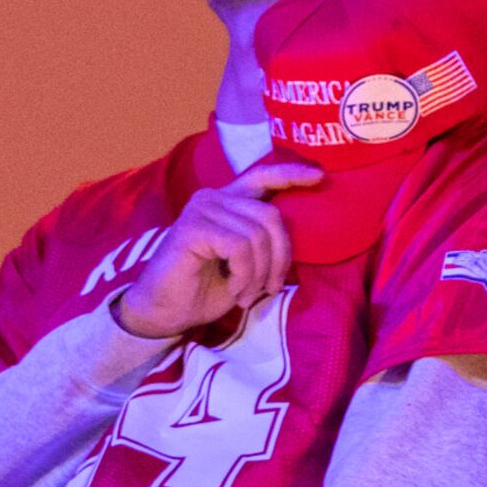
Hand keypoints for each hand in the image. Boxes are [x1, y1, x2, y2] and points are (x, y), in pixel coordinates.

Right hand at [118, 162, 319, 337]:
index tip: (319, 177)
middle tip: (269, 288)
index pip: (262, 176)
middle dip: (280, 258)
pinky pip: (239, 247)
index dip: (291, 174)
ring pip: (258, 235)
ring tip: (246, 293)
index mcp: (228, 202)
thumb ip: (264, 240)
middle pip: (271, 216)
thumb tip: (299, 232)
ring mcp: (201, 209)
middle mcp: (214, 197)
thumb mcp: (247, 262)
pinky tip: (233, 289)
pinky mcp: (192, 227)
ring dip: (259, 274)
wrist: (166, 311)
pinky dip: (244, 275)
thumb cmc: (208, 288)